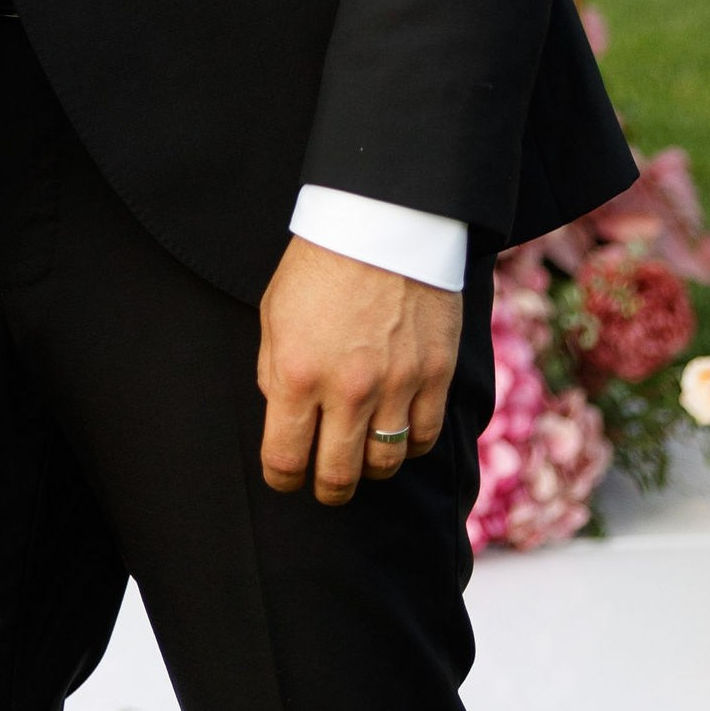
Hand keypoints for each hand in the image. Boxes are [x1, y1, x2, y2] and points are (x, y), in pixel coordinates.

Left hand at [257, 233, 459, 505]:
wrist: (381, 222)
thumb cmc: (319, 265)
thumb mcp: (274, 316)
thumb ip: (275, 373)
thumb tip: (285, 418)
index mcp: (297, 373)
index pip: (285, 458)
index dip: (281, 480)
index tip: (284, 479)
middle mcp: (347, 389)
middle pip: (338, 475)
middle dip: (326, 489)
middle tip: (324, 486)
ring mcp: (396, 385)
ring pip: (385, 463)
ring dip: (369, 468)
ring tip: (361, 457)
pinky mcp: (435, 375)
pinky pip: (424, 437)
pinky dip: (409, 445)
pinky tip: (396, 433)